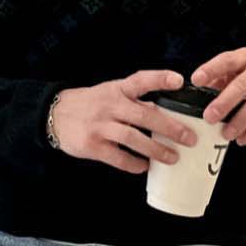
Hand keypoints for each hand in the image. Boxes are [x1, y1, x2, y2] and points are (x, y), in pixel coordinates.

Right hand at [49, 69, 198, 174]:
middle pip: (145, 115)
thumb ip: (135, 101)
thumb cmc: (91, 104)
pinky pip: (118, 158)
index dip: (160, 79)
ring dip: (156, 150)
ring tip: (173, 157)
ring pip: (133, 138)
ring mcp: (101, 126)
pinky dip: (134, 164)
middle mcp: (110, 106)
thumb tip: (167, 113)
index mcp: (117, 90)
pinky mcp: (93, 146)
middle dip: (170, 128)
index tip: (180, 81)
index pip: (141, 80)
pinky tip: (144, 166)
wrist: (55, 115)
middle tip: (189, 138)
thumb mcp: (111, 93)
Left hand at [190, 47, 245, 146]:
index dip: (211, 69)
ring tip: (226, 134)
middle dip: (224, 102)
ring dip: (240, 121)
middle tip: (209, 117)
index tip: (196, 80)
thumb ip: (225, 76)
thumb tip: (202, 89)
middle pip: (243, 85)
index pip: (228, 60)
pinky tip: (243, 139)